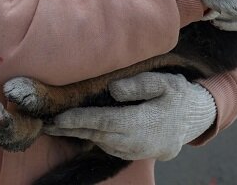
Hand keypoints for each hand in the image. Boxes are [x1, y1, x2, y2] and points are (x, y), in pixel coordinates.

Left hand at [42, 72, 215, 160]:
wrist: (193, 123)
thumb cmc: (177, 97)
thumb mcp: (166, 84)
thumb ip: (141, 84)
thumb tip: (114, 89)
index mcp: (141, 123)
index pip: (104, 122)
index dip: (80, 120)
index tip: (58, 117)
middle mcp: (134, 141)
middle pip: (95, 134)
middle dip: (68, 129)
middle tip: (43, 122)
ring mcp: (132, 150)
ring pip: (98, 141)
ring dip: (74, 134)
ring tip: (52, 124)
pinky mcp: (129, 152)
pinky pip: (104, 145)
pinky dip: (87, 137)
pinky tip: (71, 129)